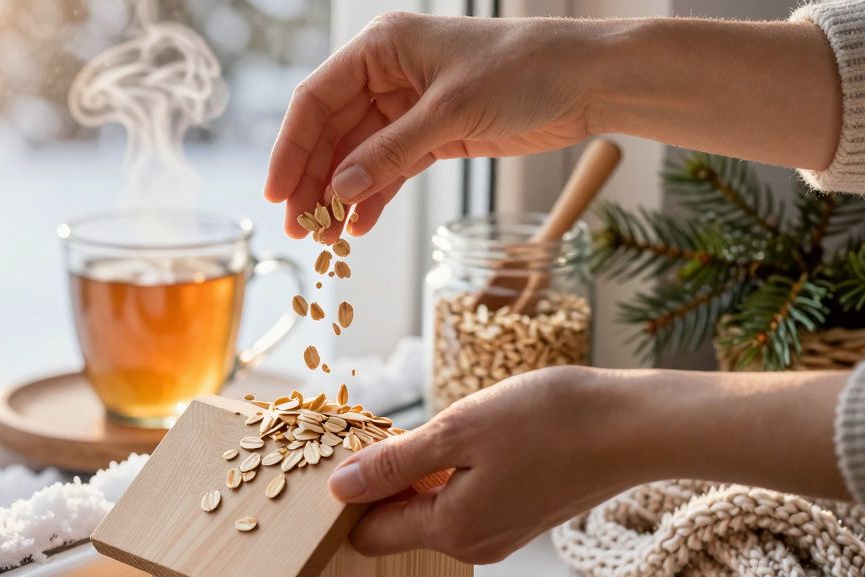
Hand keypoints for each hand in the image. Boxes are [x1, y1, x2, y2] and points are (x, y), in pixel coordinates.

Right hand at [265, 13, 599, 237]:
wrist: (589, 82)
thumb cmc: (524, 71)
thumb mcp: (450, 113)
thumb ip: (390, 154)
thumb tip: (339, 192)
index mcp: (382, 48)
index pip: (317, 100)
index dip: (291, 148)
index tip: (275, 193)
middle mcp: (388, 74)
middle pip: (332, 133)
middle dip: (313, 182)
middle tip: (298, 229)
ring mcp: (410, 106)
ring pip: (358, 157)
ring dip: (340, 197)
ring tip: (325, 239)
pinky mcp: (434, 135)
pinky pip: (389, 170)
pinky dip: (373, 199)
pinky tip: (358, 228)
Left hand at [329, 366, 635, 562]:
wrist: (636, 427)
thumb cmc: (550, 421)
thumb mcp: (458, 431)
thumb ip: (395, 464)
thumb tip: (340, 488)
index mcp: (450, 531)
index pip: (369, 535)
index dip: (350, 497)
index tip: (349, 450)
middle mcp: (472, 546)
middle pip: (399, 523)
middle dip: (384, 481)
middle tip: (389, 426)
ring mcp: (500, 535)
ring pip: (433, 509)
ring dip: (420, 473)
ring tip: (437, 427)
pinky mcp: (521, 517)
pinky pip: (465, 501)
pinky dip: (454, 473)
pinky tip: (471, 436)